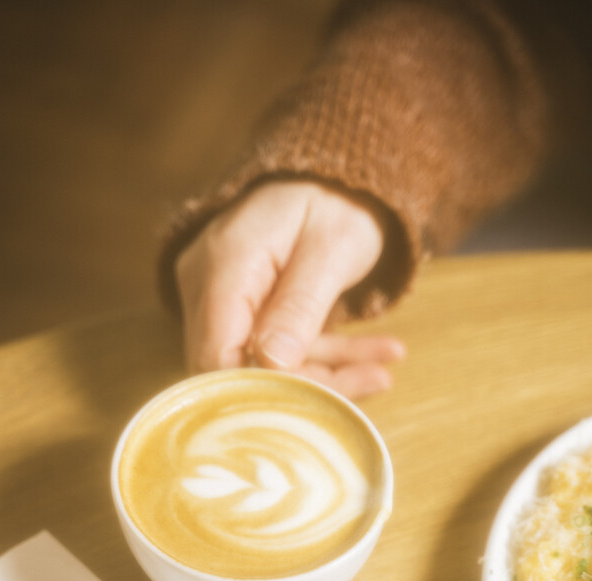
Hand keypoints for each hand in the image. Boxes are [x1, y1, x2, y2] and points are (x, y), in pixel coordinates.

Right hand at [175, 181, 404, 398]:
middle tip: (373, 382)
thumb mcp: (331, 249)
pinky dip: (322, 358)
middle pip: (237, 367)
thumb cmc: (335, 198)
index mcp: (224, 265)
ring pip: (260, 364)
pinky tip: (371, 360)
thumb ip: (300, 306)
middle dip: (306, 385)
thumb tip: (272, 363)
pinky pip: (272, 350)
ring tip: (384, 370)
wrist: (334, 171)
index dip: (263, 390)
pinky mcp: (240, 309)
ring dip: (325, 374)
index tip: (322, 399)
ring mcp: (219, 297)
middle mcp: (206, 284)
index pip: (220, 356)